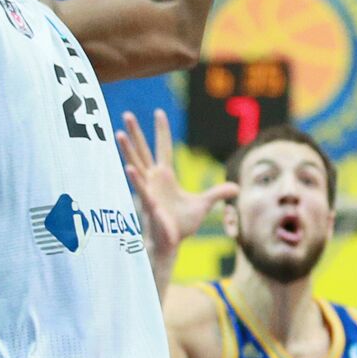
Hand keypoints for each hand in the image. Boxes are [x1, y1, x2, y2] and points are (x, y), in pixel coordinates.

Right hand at [116, 109, 238, 252]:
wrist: (171, 245)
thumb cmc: (181, 225)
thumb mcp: (204, 204)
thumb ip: (218, 193)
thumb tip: (237, 187)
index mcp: (165, 176)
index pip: (163, 148)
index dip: (161, 131)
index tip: (159, 112)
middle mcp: (154, 180)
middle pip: (143, 151)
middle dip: (136, 133)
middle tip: (127, 114)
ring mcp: (149, 190)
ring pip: (136, 165)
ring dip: (128, 150)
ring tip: (119, 134)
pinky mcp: (149, 205)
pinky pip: (140, 189)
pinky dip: (135, 179)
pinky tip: (128, 168)